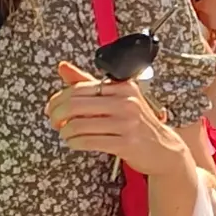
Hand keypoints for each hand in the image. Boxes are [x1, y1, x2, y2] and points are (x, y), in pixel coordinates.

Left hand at [47, 60, 192, 176]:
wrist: (163, 148)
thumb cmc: (136, 123)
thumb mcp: (116, 99)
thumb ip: (88, 84)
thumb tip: (62, 67)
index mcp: (122, 87)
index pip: (79, 88)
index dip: (58, 99)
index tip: (51, 108)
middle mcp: (126, 102)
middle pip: (75, 105)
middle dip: (57, 115)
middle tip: (54, 122)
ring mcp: (127, 122)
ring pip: (79, 125)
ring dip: (65, 132)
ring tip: (66, 134)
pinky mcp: (126, 143)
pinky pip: (88, 141)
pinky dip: (75, 143)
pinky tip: (74, 143)